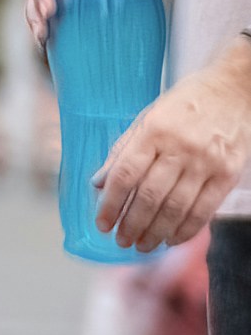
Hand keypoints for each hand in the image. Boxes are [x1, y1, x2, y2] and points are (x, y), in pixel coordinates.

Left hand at [88, 47, 250, 254]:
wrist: (234, 90)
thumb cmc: (186, 103)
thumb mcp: (149, 116)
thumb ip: (124, 149)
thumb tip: (99, 182)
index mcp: (154, 130)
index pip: (126, 174)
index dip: (111, 203)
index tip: (102, 222)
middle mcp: (179, 147)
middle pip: (149, 196)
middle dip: (132, 224)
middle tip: (122, 240)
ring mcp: (206, 162)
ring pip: (176, 208)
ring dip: (156, 232)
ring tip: (143, 244)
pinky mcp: (227, 174)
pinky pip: (204, 211)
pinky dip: (186, 230)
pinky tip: (172, 239)